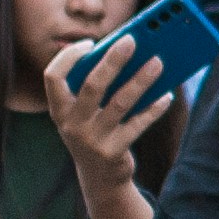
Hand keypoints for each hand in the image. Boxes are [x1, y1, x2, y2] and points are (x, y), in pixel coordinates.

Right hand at [40, 37, 175, 218]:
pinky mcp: (113, 152)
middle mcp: (71, 125)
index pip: (53, 77)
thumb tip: (129, 53)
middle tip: (132, 40)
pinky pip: (137, 125)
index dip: (68, 57)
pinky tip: (166, 96)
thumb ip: (97, 86)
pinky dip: (153, 109)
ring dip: (140, 80)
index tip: (90, 43)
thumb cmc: (95, 131)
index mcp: (59, 110)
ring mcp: (92, 140)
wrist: (99, 179)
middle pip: (92, 85)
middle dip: (112, 60)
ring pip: (120, 103)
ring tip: (158, 62)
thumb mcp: (87, 112)